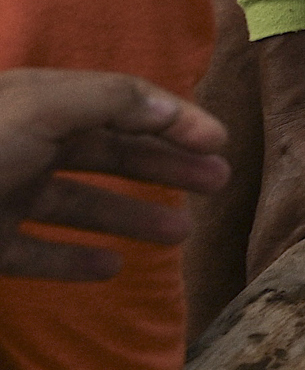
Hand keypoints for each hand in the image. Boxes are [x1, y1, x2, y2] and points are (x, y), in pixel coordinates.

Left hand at [0, 71, 226, 279]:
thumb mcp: (43, 107)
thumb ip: (109, 102)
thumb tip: (168, 109)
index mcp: (44, 101)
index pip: (124, 103)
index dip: (175, 119)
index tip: (220, 142)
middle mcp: (29, 144)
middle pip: (110, 154)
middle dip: (167, 165)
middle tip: (218, 182)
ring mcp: (6, 195)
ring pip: (81, 205)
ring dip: (132, 217)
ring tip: (181, 234)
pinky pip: (37, 254)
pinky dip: (75, 262)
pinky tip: (112, 268)